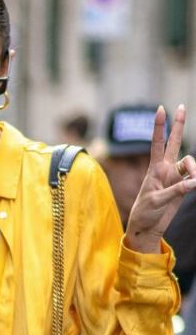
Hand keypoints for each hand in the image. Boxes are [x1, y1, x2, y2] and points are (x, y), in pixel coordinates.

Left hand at [125, 104, 195, 252]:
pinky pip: (194, 178)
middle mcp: (165, 169)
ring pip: (190, 163)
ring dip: (195, 169)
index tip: (160, 108)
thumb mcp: (156, 202)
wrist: (147, 228)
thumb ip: (175, 191)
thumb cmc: (144, 213)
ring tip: (195, 182)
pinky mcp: (182, 187)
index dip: (159, 126)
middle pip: (174, 142)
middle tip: (182, 106)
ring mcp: (175, 177)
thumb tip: (194, 183)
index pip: (157, 143)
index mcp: (154, 169)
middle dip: (178, 125)